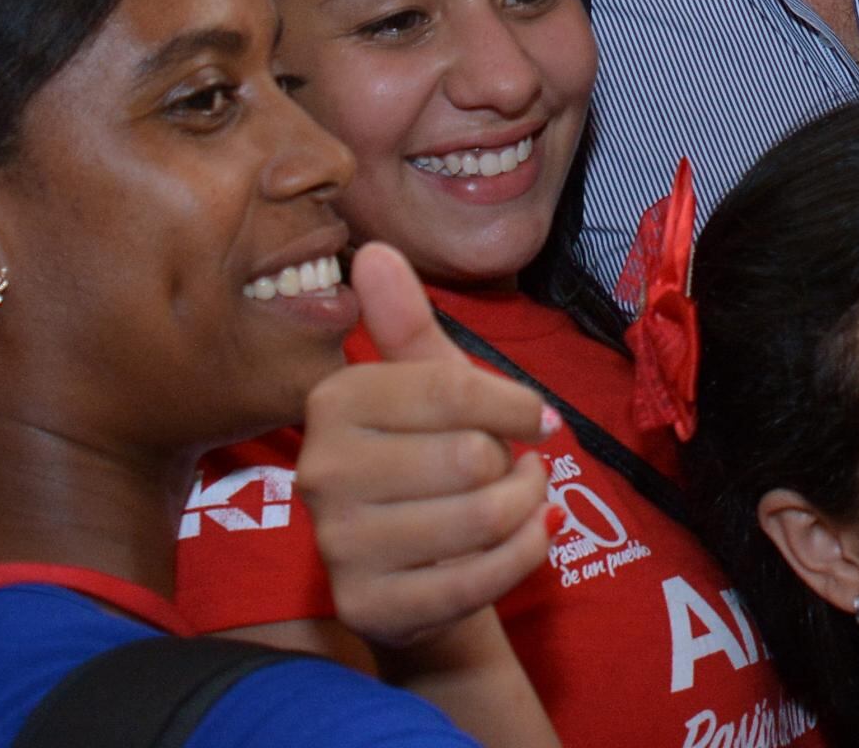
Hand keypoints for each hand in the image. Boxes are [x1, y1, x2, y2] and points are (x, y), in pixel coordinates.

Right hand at [299, 243, 556, 655]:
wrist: (417, 581)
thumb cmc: (428, 466)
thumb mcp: (426, 391)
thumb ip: (406, 325)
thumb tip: (373, 250)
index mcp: (333, 402)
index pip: (450, 388)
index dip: (513, 403)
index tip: (536, 417)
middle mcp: (321, 472)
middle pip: (470, 456)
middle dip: (515, 465)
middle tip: (509, 469)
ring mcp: (339, 546)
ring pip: (482, 516)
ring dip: (525, 507)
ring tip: (516, 501)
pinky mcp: (369, 607)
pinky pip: (484, 576)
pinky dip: (526, 554)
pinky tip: (520, 541)